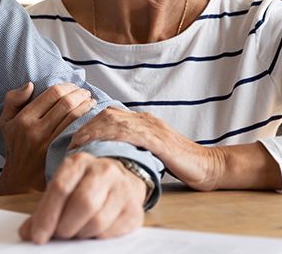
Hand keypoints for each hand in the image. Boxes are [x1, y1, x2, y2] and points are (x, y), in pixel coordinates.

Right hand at [0, 82, 94, 194]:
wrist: (21, 179)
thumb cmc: (16, 146)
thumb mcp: (6, 121)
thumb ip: (13, 99)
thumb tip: (30, 85)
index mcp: (23, 119)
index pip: (52, 94)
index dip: (67, 86)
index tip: (73, 86)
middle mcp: (36, 131)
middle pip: (66, 103)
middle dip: (79, 94)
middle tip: (85, 92)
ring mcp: (49, 144)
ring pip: (74, 117)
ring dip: (86, 106)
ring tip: (91, 102)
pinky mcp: (60, 154)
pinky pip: (78, 132)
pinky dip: (87, 122)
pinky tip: (91, 117)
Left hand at [20, 152, 144, 242]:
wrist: (120, 180)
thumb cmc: (84, 186)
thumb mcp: (63, 189)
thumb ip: (44, 209)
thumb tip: (27, 234)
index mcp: (79, 162)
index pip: (60, 188)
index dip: (47, 216)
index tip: (37, 237)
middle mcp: (103, 170)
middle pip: (82, 203)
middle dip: (65, 226)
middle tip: (59, 235)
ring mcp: (122, 189)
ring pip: (98, 220)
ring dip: (81, 234)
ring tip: (75, 232)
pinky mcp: (134, 210)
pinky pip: (112, 232)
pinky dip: (97, 238)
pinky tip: (92, 232)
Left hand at [68, 106, 223, 190]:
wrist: (211, 166)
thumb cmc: (181, 163)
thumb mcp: (152, 151)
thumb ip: (133, 147)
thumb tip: (107, 154)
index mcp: (143, 121)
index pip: (109, 114)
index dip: (88, 123)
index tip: (74, 137)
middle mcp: (145, 119)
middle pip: (107, 114)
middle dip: (85, 126)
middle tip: (71, 141)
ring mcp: (152, 127)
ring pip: (114, 120)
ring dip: (92, 131)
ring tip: (78, 144)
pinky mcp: (159, 140)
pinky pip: (130, 133)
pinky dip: (110, 137)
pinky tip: (99, 145)